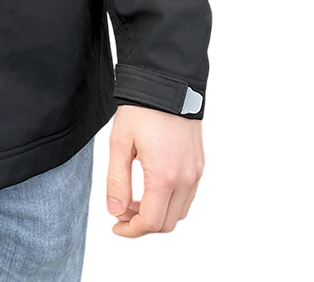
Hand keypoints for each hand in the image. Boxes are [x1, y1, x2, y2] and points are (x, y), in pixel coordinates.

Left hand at [106, 104, 203, 236]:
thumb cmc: (142, 109)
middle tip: (121, 210)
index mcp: (164, 176)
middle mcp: (186, 178)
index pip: (151, 221)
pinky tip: (151, 186)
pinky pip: (187, 196)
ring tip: (134, 198)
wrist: (166, 83)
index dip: (131, 230)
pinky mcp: (199, 164)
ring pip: (179, 212)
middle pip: (167, 223)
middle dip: (142, 224)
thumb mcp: (119, 143)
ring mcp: (195, 172)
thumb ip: (117, 180)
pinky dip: (169, 201)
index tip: (116, 226)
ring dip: (157, 213)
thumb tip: (115, 210)